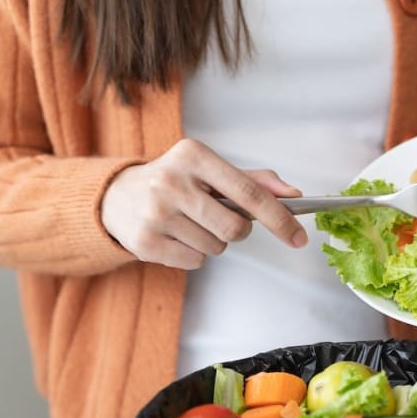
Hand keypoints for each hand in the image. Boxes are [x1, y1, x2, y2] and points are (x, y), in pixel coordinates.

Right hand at [101, 139, 307, 269]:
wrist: (116, 196)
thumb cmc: (177, 182)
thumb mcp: (211, 171)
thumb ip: (254, 181)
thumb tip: (293, 195)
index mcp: (194, 155)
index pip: (250, 193)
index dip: (280, 219)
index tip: (299, 238)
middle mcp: (171, 181)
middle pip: (236, 228)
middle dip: (238, 231)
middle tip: (219, 219)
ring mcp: (155, 213)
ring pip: (217, 247)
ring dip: (213, 242)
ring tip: (190, 224)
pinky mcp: (144, 242)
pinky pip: (195, 262)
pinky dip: (194, 255)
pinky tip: (176, 236)